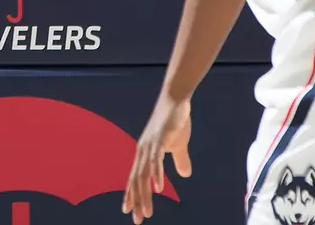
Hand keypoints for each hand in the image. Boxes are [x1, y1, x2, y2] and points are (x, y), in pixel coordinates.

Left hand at [123, 94, 190, 222]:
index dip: (132, 194)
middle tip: (137, 219)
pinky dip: (156, 174)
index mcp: (145, 154)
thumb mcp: (178, 146)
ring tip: (146, 211)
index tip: (129, 212)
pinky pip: (156, 160)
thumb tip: (185, 175)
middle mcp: (143, 151)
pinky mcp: (159, 139)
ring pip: (143, 174)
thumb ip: (180, 160)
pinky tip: (157, 187)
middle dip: (136, 201)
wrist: (176, 102)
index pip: (135, 178)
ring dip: (144, 194)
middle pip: (136, 180)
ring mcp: (150, 145)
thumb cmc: (175, 123)